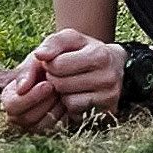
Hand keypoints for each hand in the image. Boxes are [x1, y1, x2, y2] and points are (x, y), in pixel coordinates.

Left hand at [0, 29, 122, 131]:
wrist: (113, 64)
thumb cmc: (85, 50)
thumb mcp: (70, 40)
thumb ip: (52, 43)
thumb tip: (39, 55)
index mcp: (100, 55)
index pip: (58, 65)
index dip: (51, 64)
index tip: (57, 61)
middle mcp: (108, 77)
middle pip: (61, 84)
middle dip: (55, 79)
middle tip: (62, 74)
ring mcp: (109, 96)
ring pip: (68, 101)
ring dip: (62, 93)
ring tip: (70, 83)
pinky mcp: (106, 110)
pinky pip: (76, 112)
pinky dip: (72, 104)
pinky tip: (77, 94)